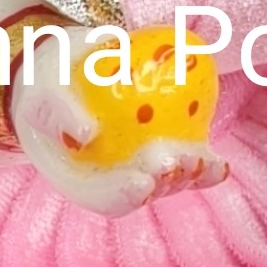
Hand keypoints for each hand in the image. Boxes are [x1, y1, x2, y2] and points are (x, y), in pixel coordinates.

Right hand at [13, 71, 229, 217]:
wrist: (69, 69)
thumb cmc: (51, 82)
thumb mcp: (45, 91)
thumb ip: (60, 111)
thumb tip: (87, 133)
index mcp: (79, 176)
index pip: (101, 197)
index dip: (123, 195)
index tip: (142, 181)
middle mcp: (112, 180)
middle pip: (142, 192)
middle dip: (163, 184)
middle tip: (176, 163)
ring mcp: (140, 167)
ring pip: (169, 180)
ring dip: (189, 175)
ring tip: (203, 159)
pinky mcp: (164, 150)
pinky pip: (186, 160)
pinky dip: (205, 165)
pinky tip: (221, 164)